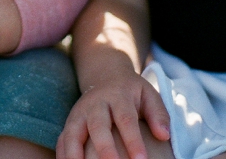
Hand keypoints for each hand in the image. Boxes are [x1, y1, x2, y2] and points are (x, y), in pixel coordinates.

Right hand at [56, 68, 170, 158]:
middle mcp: (95, 104)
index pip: (126, 119)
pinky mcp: (70, 121)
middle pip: (98, 125)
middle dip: (104, 147)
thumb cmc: (131, 92)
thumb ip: (158, 114)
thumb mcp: (148, 94)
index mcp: (118, 97)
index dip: (133, 140)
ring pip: (73, 131)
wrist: (106, 75)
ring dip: (75, 152)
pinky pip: (62, 138)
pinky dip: (62, 153)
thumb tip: (164, 135)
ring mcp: (79, 112)